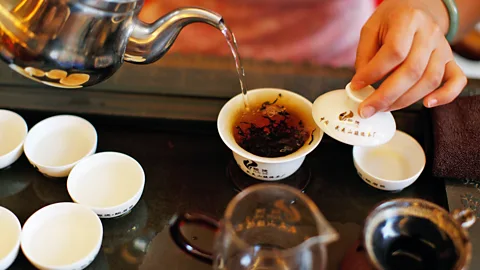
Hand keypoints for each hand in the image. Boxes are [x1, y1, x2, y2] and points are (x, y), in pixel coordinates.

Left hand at [351, 0, 467, 117]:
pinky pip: (456, 81)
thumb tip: (361, 85)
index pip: (394, 51)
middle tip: (368, 109)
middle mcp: (430, 33)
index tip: (356, 86)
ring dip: (405, 101)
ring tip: (383, 108)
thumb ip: (365, 56)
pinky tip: (427, 104)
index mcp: (408, 20)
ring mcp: (443, 48)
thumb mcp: (371, 30)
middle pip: (412, 71)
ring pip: (430, 80)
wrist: (416, 10)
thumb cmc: (391, 21)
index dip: (373, 73)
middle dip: (386, 96)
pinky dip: (445, 96)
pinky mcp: (451, 61)